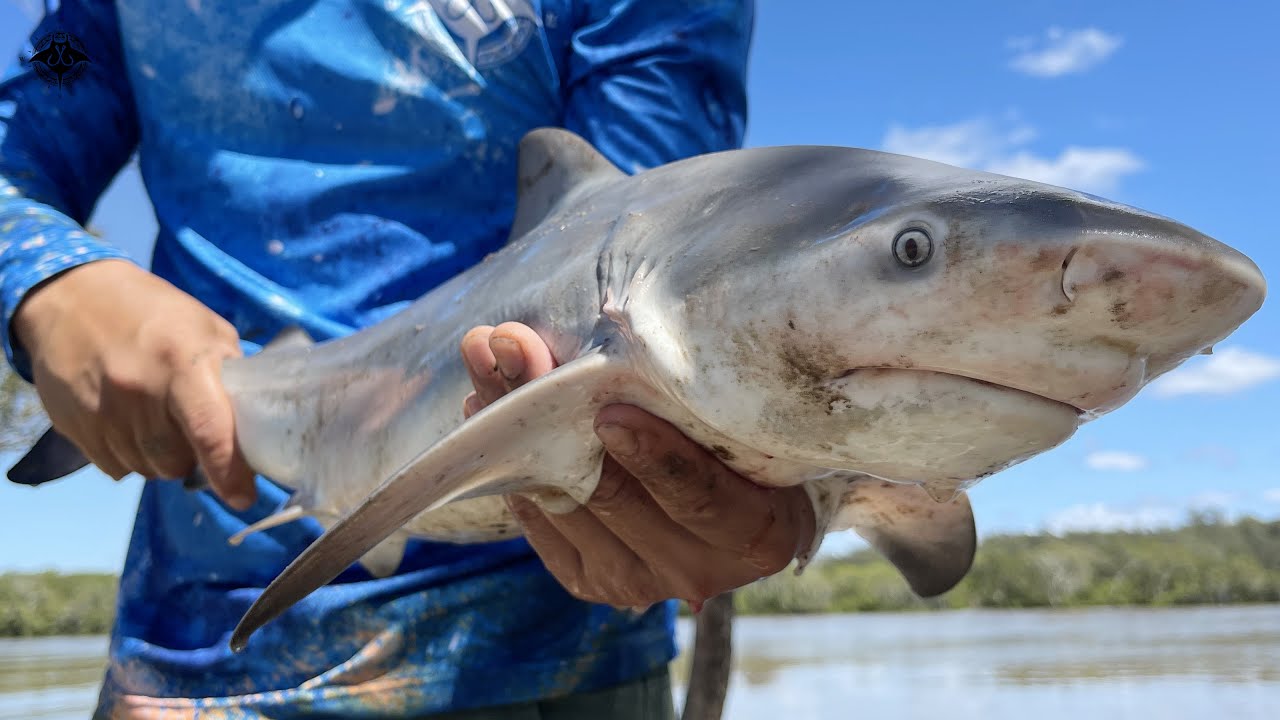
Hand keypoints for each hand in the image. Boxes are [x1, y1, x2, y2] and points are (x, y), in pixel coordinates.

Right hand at [14, 260, 255, 507]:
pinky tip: (130, 423)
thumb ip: (230, 375)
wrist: (72, 296)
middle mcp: (138, 391)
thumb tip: (254, 422)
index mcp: (181, 363)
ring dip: (161, 458)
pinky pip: (114, 466)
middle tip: (194, 431)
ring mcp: (100, 411)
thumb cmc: (153, 311)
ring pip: (145, 468)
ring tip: (160, 420)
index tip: (242, 497)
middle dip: (193, 459)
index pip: (209, 433)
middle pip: (176, 462)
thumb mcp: (206, 329)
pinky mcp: (72, 425)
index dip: (229, 474)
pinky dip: (130, 456)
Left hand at [460, 322, 816, 608]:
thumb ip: (688, 388)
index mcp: (760, 533)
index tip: (609, 411)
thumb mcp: (737, 414)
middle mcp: (698, 570)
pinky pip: (539, 521)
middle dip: (552, 411)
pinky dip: (509, 462)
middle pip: (612, 492)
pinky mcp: (588, 580)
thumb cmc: (741, 435)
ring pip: (563, 500)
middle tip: (511, 346)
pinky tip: (480, 408)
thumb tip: (617, 330)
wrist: (730, 498)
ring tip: (485, 361)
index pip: (701, 496)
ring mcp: (637, 583)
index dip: (656, 457)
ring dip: (514, 426)